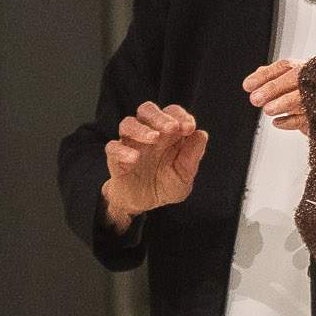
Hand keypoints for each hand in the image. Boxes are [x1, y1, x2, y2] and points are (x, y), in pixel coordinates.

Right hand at [100, 102, 206, 225]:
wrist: (144, 204)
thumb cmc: (165, 185)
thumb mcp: (184, 176)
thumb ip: (192, 157)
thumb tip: (202, 134)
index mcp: (167, 133)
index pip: (172, 113)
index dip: (181, 115)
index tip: (189, 128)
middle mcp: (148, 133)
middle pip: (147, 110)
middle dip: (160, 116)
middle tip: (171, 127)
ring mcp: (131, 144)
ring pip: (128, 123)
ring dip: (141, 129)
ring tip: (154, 138)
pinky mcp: (116, 158)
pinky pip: (113, 148)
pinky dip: (122, 151)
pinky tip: (134, 158)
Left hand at [241, 59, 308, 132]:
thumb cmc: (311, 94)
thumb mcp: (293, 82)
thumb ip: (275, 76)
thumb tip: (257, 74)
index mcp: (304, 68)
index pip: (283, 67)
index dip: (264, 76)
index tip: (248, 85)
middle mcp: (313, 79)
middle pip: (293, 78)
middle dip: (272, 89)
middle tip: (256, 98)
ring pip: (301, 97)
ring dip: (282, 103)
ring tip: (268, 110)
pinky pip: (307, 118)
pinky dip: (290, 121)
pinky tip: (277, 122)